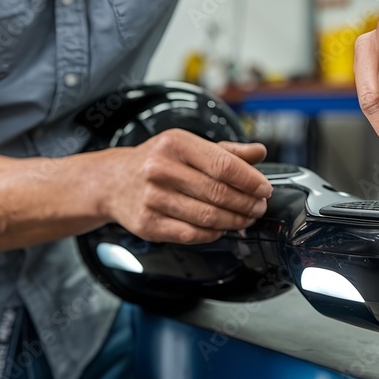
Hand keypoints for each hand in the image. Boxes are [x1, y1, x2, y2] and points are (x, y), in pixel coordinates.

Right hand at [103, 129, 271, 243]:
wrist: (112, 182)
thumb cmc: (157, 161)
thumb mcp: (188, 146)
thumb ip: (226, 151)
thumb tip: (259, 152)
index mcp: (176, 144)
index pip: (223, 165)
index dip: (250, 180)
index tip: (265, 189)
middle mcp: (161, 169)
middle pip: (218, 193)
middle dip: (246, 203)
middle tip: (259, 207)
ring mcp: (152, 199)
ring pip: (207, 216)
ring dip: (234, 221)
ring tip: (246, 218)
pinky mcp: (148, 224)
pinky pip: (192, 234)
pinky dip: (213, 233)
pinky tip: (221, 228)